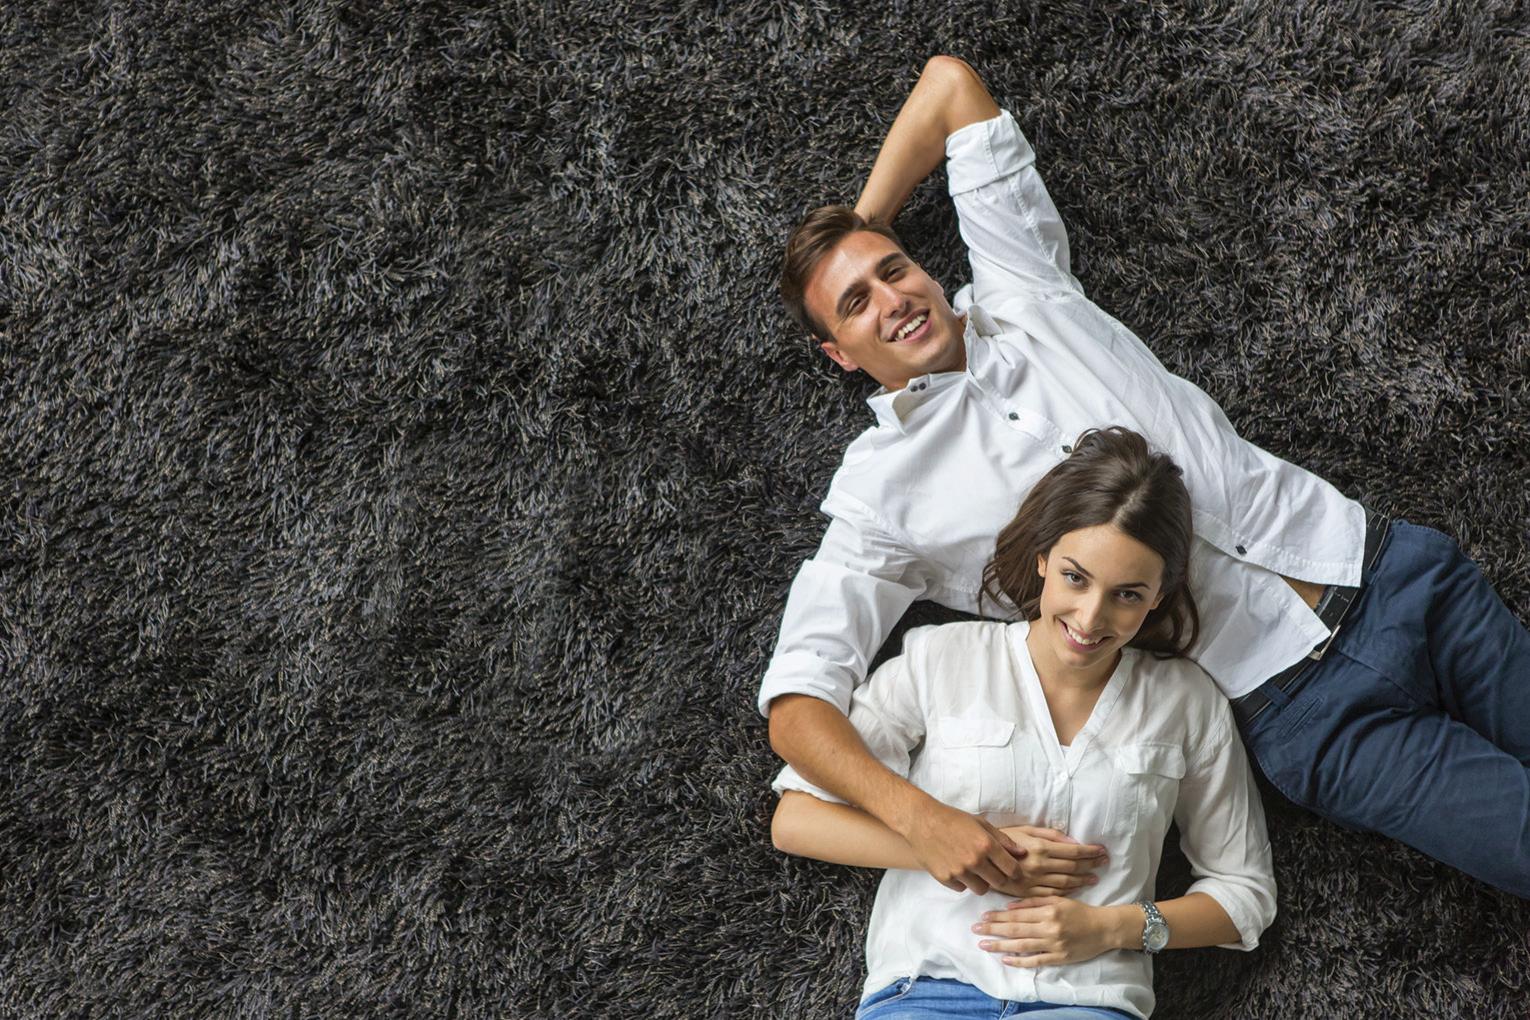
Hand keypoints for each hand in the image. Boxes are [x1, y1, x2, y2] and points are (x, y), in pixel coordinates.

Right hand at [900, 797, 1025, 895]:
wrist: (921, 821)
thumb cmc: (952, 819)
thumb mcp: (981, 823)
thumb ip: (1003, 840)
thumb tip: (1022, 853)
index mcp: (986, 845)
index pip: (1011, 869)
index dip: (1015, 872)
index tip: (1014, 872)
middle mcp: (974, 860)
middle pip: (999, 883)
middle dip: (1000, 878)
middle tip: (995, 871)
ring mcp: (959, 871)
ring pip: (981, 890)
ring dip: (982, 882)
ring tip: (975, 870)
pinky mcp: (945, 878)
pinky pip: (962, 888)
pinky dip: (963, 882)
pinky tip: (958, 868)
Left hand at [972, 896, 1127, 967]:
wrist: (1104, 928)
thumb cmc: (1079, 911)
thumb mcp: (1058, 899)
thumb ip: (1034, 901)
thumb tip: (1010, 905)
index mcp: (1048, 910)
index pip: (1017, 913)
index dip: (998, 915)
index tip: (982, 916)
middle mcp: (1049, 927)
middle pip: (1015, 929)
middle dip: (993, 929)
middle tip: (975, 930)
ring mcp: (1054, 944)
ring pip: (1021, 945)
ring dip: (1000, 945)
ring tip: (984, 945)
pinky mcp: (1059, 958)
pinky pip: (1036, 960)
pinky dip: (1019, 960)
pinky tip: (1006, 959)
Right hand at [993, 826, 1107, 897]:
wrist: (981, 857)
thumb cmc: (1004, 839)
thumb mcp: (1026, 829)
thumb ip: (1051, 835)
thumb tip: (1073, 840)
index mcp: (1040, 848)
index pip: (1073, 851)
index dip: (1090, 851)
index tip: (1102, 851)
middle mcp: (1040, 865)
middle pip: (1073, 867)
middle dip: (1091, 864)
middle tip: (1104, 862)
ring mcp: (1034, 881)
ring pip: (1066, 883)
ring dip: (1083, 880)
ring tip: (1094, 877)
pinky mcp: (1028, 893)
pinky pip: (1053, 894)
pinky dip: (1067, 892)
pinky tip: (1076, 888)